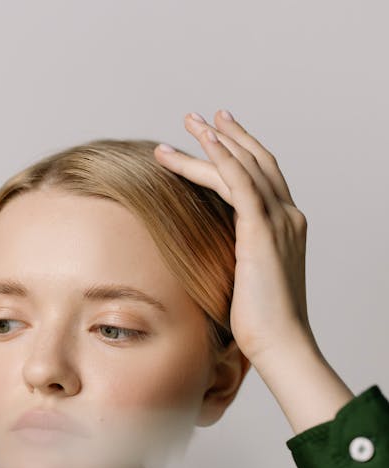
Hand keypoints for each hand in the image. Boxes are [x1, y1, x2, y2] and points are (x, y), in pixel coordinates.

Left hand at [152, 110, 314, 368]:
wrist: (279, 342)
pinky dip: (223, 160)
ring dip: (214, 142)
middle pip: (255, 162)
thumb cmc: (259, 323)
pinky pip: (242, 184)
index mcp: (284, 227)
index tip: (216, 133)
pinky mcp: (263, 232)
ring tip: (187, 124)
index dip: (240, 152)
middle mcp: (287, 217)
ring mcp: (278, 222)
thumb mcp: (242, 279)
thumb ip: (231, 257)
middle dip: (226, 136)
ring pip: (244, 167)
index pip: (262, 177)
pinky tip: (204, 145)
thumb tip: (203, 254)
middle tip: (198, 117)